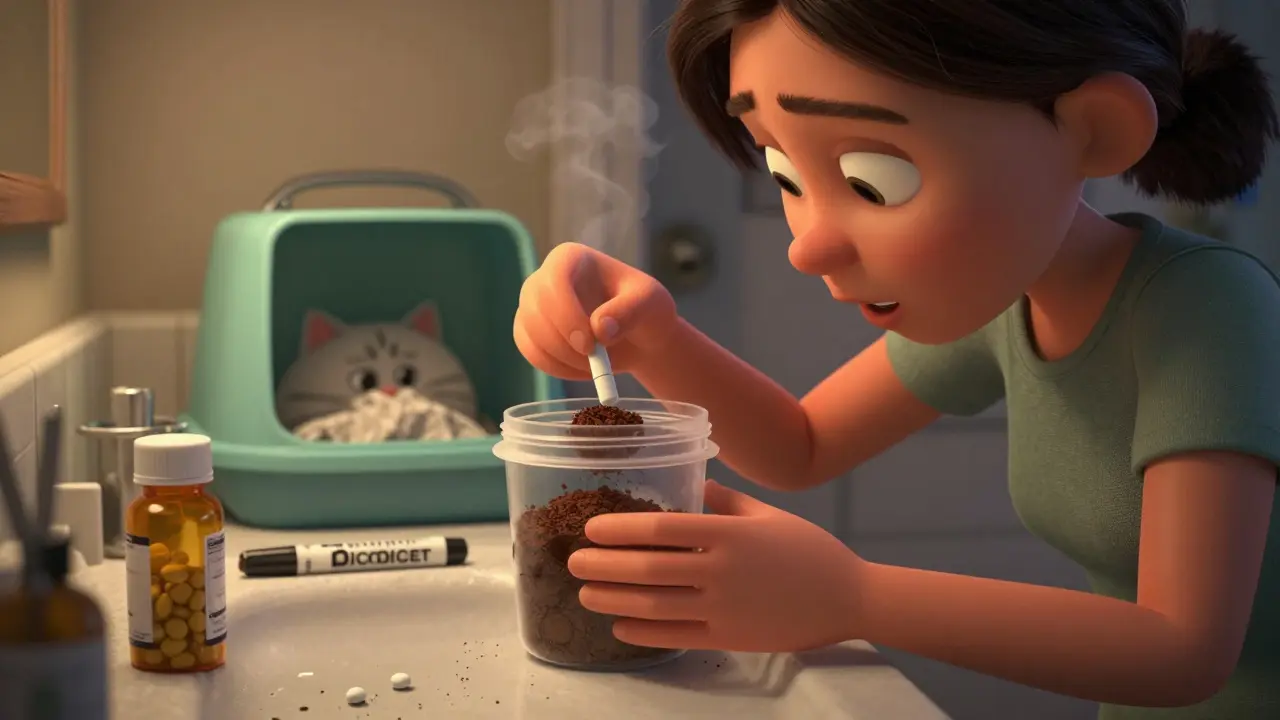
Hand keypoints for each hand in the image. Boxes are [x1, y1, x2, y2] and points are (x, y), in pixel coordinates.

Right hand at [514, 242, 678, 377]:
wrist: (639, 336)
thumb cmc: (644, 310)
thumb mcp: (650, 304)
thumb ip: (628, 311)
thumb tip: (599, 328)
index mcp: (571, 258)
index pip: (554, 279)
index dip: (566, 313)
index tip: (589, 344)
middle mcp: (544, 278)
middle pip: (534, 309)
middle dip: (562, 343)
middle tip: (593, 362)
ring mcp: (532, 305)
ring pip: (529, 334)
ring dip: (562, 359)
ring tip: (598, 363)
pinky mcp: (530, 331)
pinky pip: (532, 353)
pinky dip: (557, 368)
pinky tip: (584, 368)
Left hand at [567, 480, 865, 652]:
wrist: (848, 598)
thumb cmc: (806, 549)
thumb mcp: (765, 514)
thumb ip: (722, 500)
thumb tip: (688, 481)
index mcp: (729, 533)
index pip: (661, 528)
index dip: (620, 529)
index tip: (592, 527)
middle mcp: (721, 570)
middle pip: (648, 569)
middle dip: (603, 566)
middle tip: (573, 560)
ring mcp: (724, 607)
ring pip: (654, 605)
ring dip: (612, 599)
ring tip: (585, 593)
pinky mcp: (729, 638)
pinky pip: (675, 636)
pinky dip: (641, 631)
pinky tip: (619, 624)